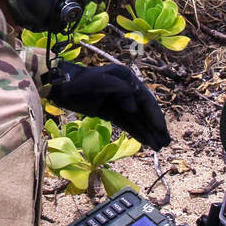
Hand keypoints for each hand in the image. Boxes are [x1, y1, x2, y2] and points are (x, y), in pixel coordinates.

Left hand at [44, 59, 170, 149]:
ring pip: (137, 119)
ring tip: (159, 146)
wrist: (59, 85)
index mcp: (126, 78)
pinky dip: (136, 132)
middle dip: (155, 127)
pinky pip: (126, 122)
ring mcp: (117, 100)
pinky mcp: (109, 110)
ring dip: (147, 132)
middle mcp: (125, 89)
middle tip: (166, 142)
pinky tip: (145, 142)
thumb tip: (134, 107)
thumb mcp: (100, 82)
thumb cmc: (78, 81)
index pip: (145, 99)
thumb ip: (120, 91)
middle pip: (144, 110)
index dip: (154, 115)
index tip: (161, 130)